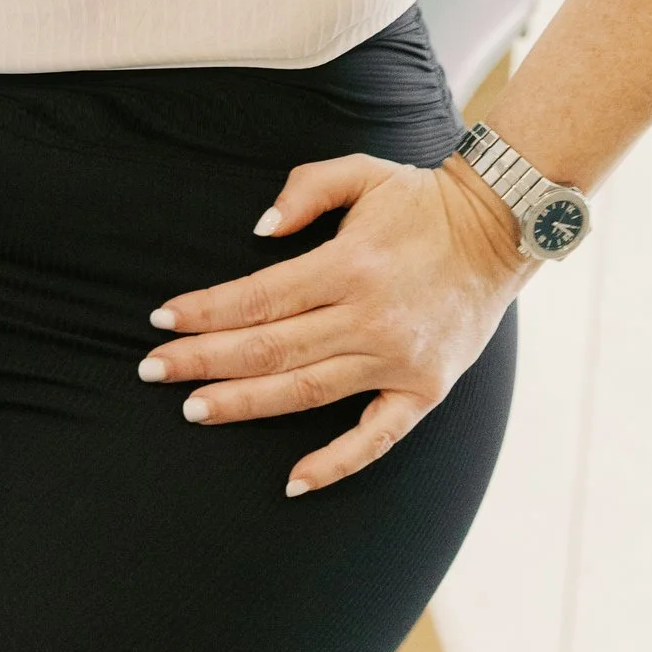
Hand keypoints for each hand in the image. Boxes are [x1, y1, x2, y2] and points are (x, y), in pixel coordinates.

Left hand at [139, 154, 529, 495]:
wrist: (500, 230)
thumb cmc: (420, 200)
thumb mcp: (362, 170)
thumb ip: (305, 189)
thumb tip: (258, 231)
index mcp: (351, 264)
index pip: (259, 297)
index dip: (205, 310)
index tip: (160, 319)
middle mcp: (370, 317)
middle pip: (271, 349)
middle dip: (204, 360)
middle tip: (152, 370)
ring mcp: (398, 361)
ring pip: (307, 392)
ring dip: (245, 403)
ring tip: (195, 408)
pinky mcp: (424, 391)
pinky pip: (375, 439)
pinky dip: (335, 464)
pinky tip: (293, 481)